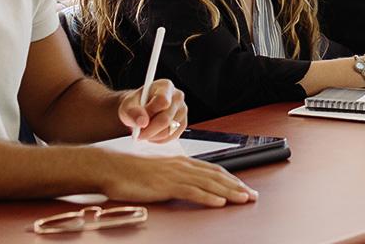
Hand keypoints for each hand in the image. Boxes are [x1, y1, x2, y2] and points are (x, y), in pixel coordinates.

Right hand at [99, 153, 257, 206]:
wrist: (111, 168)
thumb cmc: (131, 172)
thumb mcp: (159, 172)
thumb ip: (175, 177)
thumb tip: (188, 185)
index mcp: (181, 162)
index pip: (213, 170)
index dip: (231, 179)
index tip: (244, 187)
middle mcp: (181, 165)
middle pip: (216, 176)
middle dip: (236, 186)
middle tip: (252, 196)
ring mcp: (174, 174)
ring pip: (208, 183)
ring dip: (228, 192)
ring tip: (243, 199)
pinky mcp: (165, 185)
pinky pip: (191, 191)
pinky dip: (207, 197)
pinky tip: (219, 203)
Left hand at [117, 79, 187, 142]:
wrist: (141, 110)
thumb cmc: (136, 105)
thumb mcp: (128, 105)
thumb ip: (133, 112)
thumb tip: (143, 122)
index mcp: (165, 86)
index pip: (163, 101)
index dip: (150, 114)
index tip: (140, 121)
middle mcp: (177, 96)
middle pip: (166, 119)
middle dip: (149, 130)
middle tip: (139, 133)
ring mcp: (182, 110)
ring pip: (169, 130)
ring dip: (154, 136)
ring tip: (145, 131)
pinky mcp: (183, 123)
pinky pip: (171, 137)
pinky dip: (159, 139)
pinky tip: (153, 133)